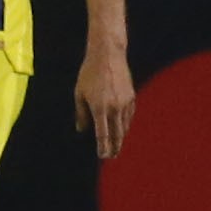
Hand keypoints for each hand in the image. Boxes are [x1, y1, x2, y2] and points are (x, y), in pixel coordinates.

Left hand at [74, 45, 135, 159]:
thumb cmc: (89, 73)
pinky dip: (125, 123)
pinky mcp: (131, 97)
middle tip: (112, 155)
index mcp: (99, 108)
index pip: (102, 134)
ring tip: (116, 144)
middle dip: (114, 147)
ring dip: (120, 136)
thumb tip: (82, 130)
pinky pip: (129, 115)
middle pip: (116, 134)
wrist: (108, 55)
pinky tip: (122, 127)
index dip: (103, 147)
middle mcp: (114, 108)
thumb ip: (80, 113)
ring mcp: (124, 102)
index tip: (103, 155)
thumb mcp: (79, 93)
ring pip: (124, 126)